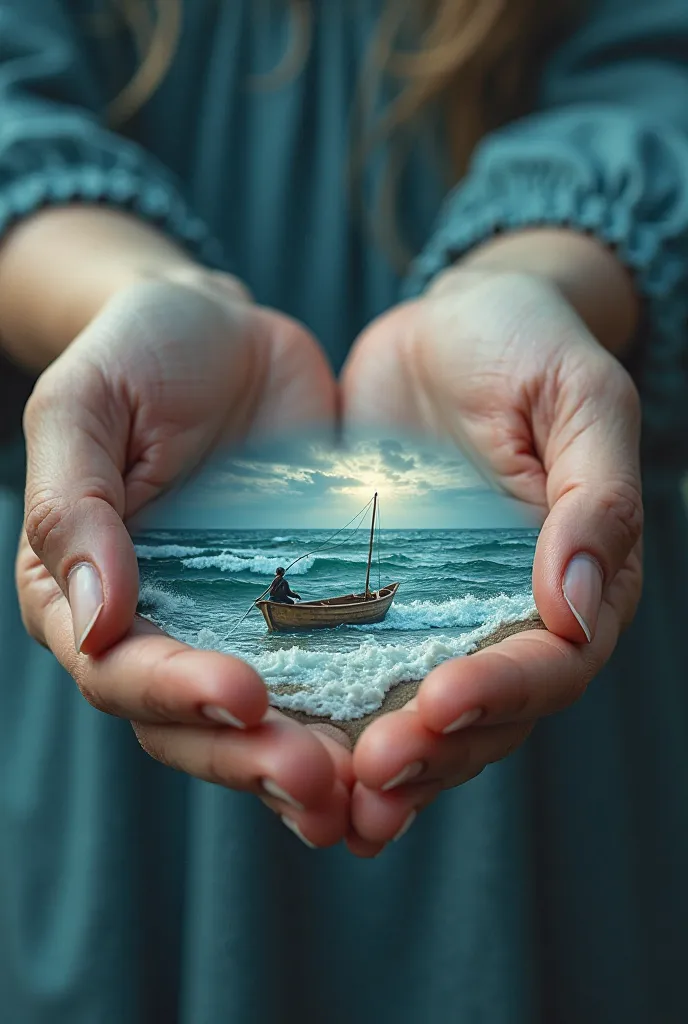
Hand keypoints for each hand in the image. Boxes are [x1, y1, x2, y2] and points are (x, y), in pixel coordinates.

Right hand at [17, 270, 353, 846]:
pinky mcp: (300, 610)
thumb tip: (95, 621)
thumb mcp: (87, 405)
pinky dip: (354, 720)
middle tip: (320, 779)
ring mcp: (230, 625)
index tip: (245, 693)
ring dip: (306, 766)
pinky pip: (325, 677)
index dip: (176, 694)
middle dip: (252, 757)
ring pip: (260, 724)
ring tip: (365, 794)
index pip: (118, 670)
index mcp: (84, 591)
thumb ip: (73, 505)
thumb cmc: (139, 353)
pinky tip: (401, 747)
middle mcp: (155, 627)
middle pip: (192, 724)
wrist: (227, 331)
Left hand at [341, 269, 642, 848]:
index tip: (440, 700)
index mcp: (582, 578)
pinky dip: (337, 724)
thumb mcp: (576, 396)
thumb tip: (578, 605)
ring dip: (386, 767)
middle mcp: (515, 615)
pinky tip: (292, 757)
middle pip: (488, 715)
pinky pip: (364, 675)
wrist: (448, 325)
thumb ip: (595, 495)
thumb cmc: (525, 344)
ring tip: (331, 803)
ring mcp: (446, 616)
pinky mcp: (383, 604)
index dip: (504, 690)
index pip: (555, 662)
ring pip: (427, 718)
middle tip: (371, 775)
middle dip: (433, 751)